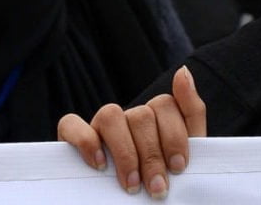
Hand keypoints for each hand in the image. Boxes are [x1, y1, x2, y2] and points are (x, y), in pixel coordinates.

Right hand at [57, 65, 205, 197]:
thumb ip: (190, 112)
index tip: (178, 168)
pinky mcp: (71, 137)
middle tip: (157, 189)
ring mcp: (100, 125)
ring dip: (125, 152)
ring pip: (110, 115)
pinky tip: (100, 165)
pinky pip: (70, 123)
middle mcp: (128, 117)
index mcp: (155, 118)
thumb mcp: (185, 154)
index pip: (165, 104)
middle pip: (141, 115)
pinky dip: (86, 141)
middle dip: (152, 155)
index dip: (174, 135)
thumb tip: (182, 70)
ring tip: (131, 186)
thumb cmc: (160, 181)